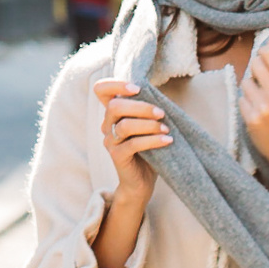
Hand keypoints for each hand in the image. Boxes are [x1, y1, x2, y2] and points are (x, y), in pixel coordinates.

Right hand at [96, 79, 171, 203]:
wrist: (142, 182)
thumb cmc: (148, 150)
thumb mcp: (148, 126)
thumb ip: (148, 110)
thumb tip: (161, 94)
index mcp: (113, 114)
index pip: (101, 90)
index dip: (115, 84)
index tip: (137, 88)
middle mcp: (107, 125)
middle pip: (115, 106)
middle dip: (141, 107)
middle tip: (161, 113)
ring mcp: (110, 141)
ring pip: (125, 126)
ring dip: (149, 125)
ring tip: (166, 128)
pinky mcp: (117, 156)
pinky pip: (133, 144)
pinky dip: (153, 140)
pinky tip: (168, 140)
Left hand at [238, 30, 268, 180]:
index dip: (264, 50)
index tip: (265, 52)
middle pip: (255, 64)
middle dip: (256, 69)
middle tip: (263, 80)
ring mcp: (264, 107)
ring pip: (245, 82)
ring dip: (250, 87)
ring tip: (261, 99)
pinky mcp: (251, 119)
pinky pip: (241, 99)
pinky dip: (246, 103)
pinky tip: (257, 111)